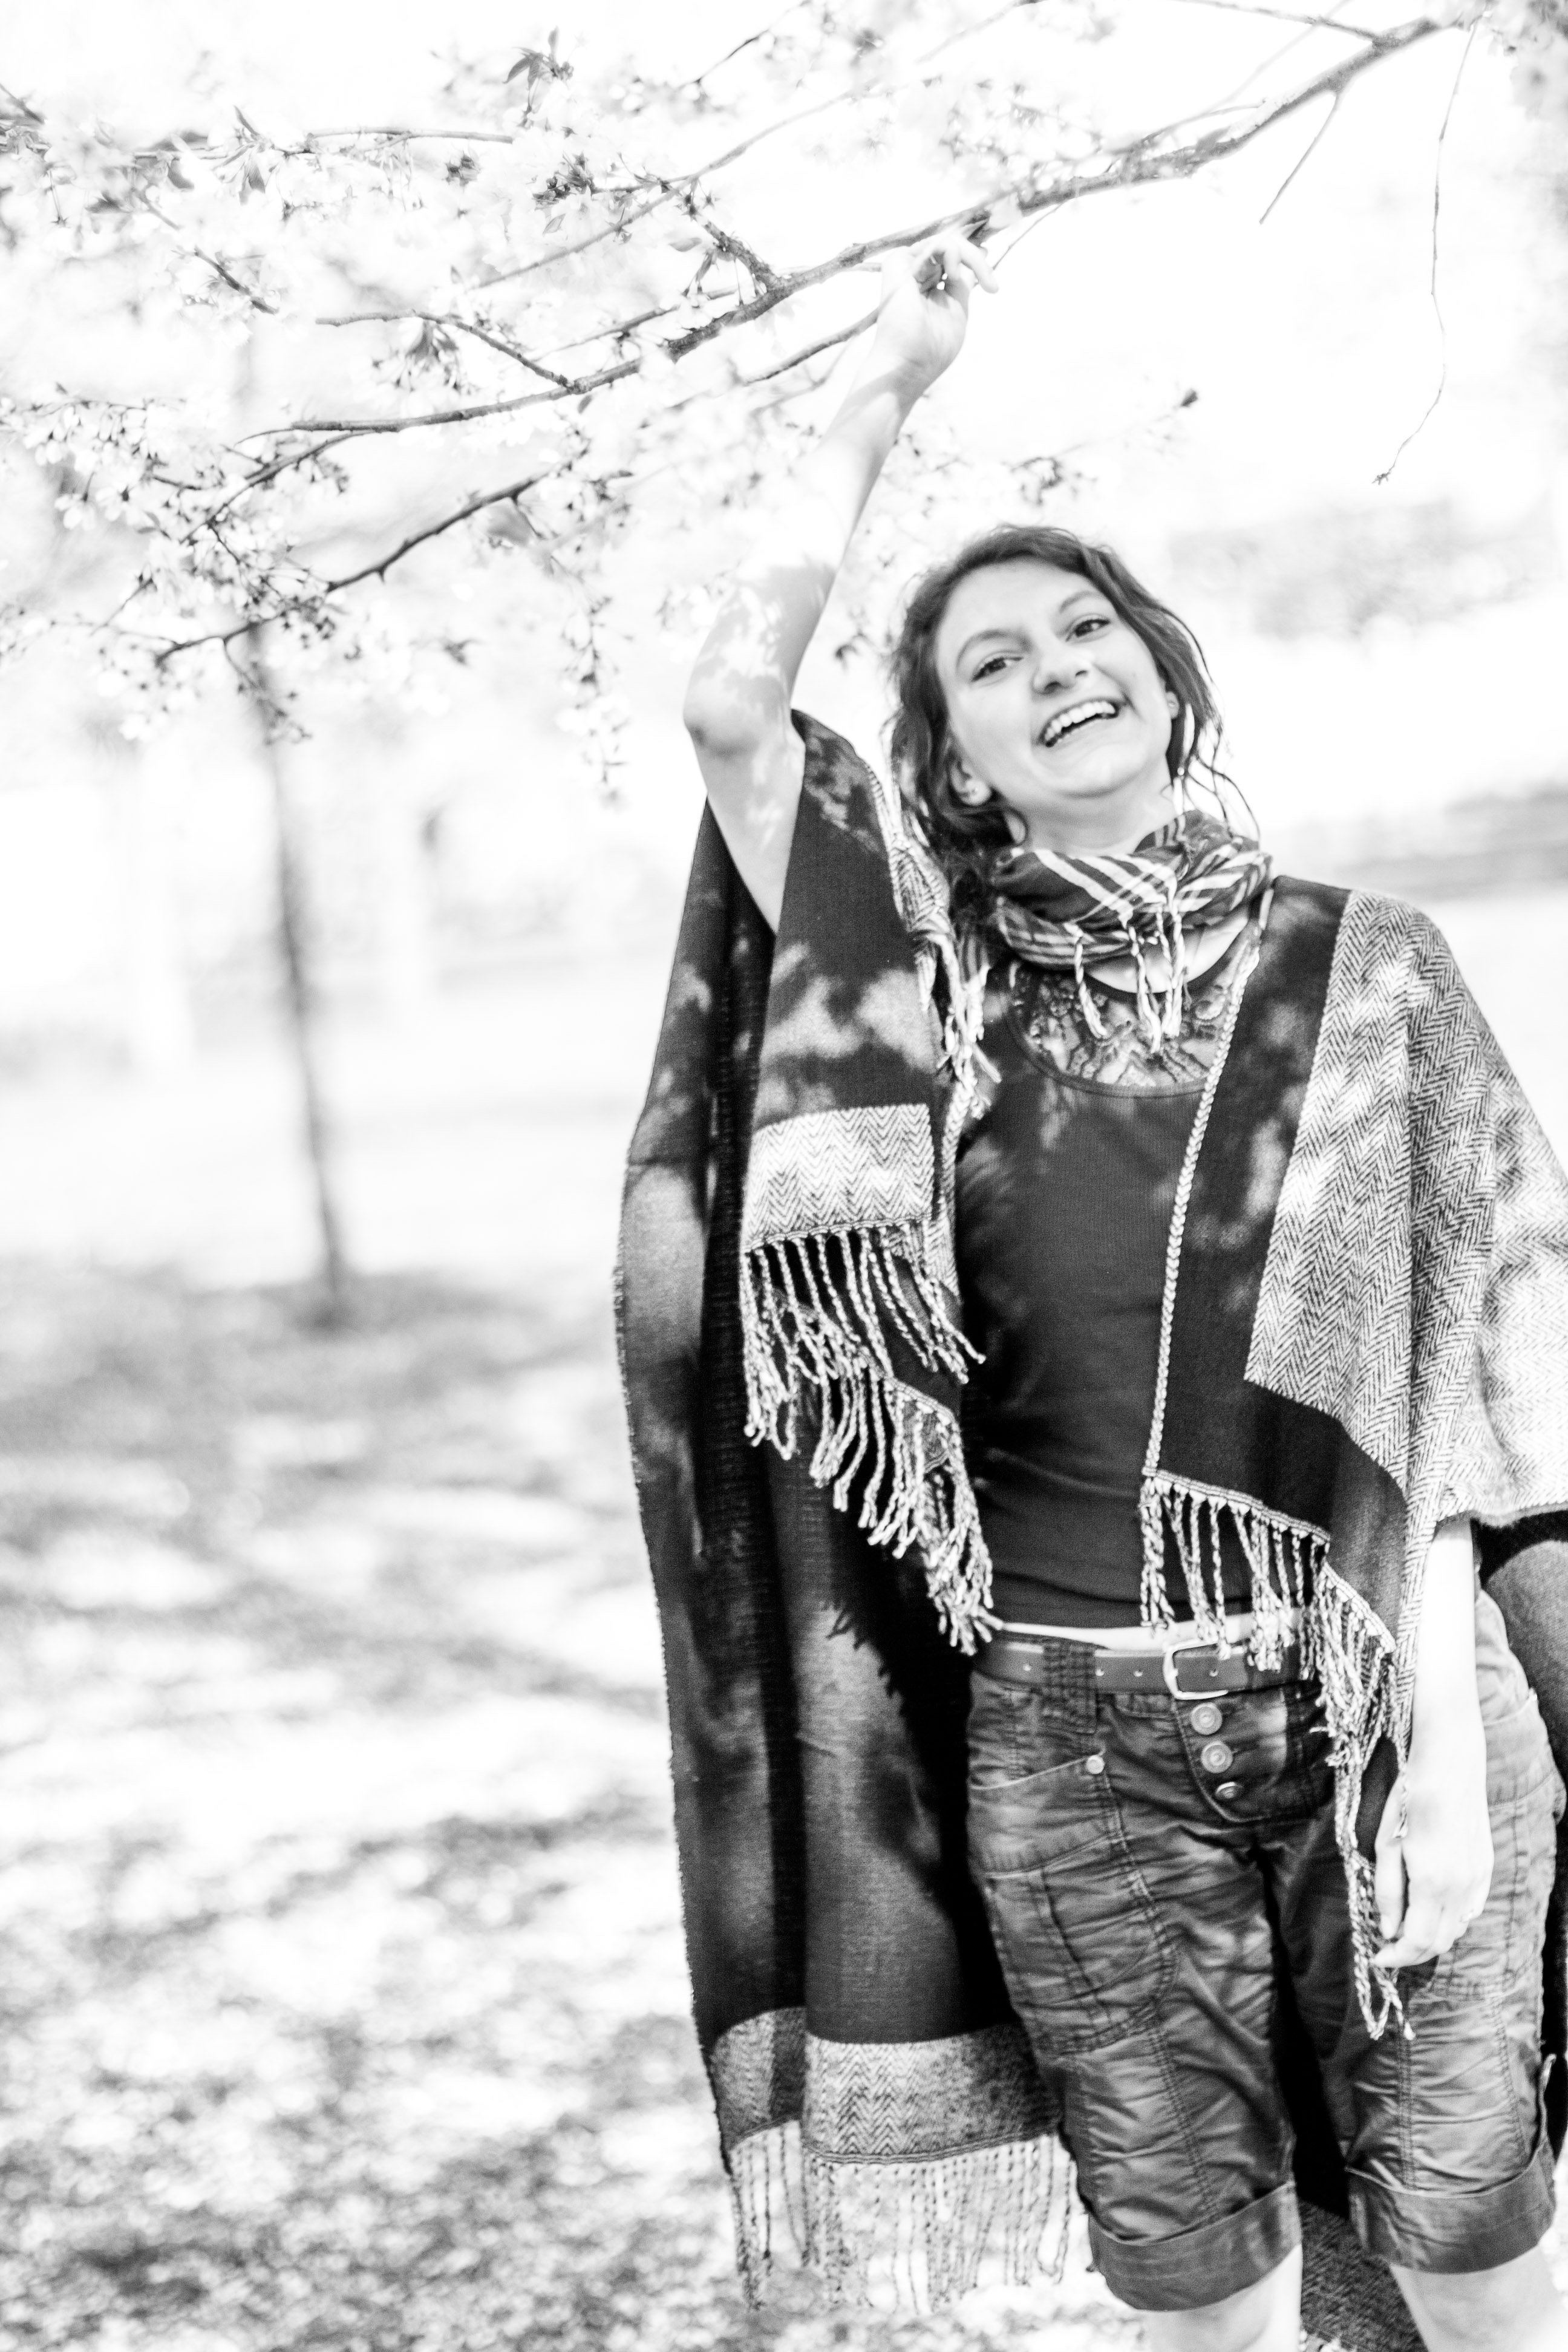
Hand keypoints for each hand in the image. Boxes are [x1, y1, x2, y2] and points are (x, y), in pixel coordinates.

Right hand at [862, 235, 998, 402]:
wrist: (908, 366)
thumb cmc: (931, 349)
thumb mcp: (958, 310)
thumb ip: (963, 282)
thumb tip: (980, 251)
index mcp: (928, 285)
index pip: (954, 260)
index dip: (975, 262)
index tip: (992, 287)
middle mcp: (916, 274)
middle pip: (952, 248)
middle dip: (977, 261)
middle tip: (992, 286)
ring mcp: (907, 267)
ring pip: (946, 243)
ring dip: (969, 257)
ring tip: (980, 282)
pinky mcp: (898, 263)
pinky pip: (934, 244)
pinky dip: (951, 253)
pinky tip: (954, 275)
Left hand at [1372, 1714, 1491, 1973]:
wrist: (1451, 1764)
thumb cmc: (1409, 1797)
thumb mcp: (1386, 1844)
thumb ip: (1387, 1892)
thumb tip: (1387, 1930)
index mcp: (1432, 1883)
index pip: (1416, 1941)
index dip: (1395, 1957)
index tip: (1378, 1958)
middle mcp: (1460, 1888)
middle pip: (1439, 1943)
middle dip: (1412, 1953)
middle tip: (1388, 1947)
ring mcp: (1477, 1879)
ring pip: (1456, 1929)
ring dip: (1431, 1937)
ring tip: (1406, 1926)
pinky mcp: (1485, 1869)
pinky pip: (1470, 1910)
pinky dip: (1450, 1920)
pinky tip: (1432, 1908)